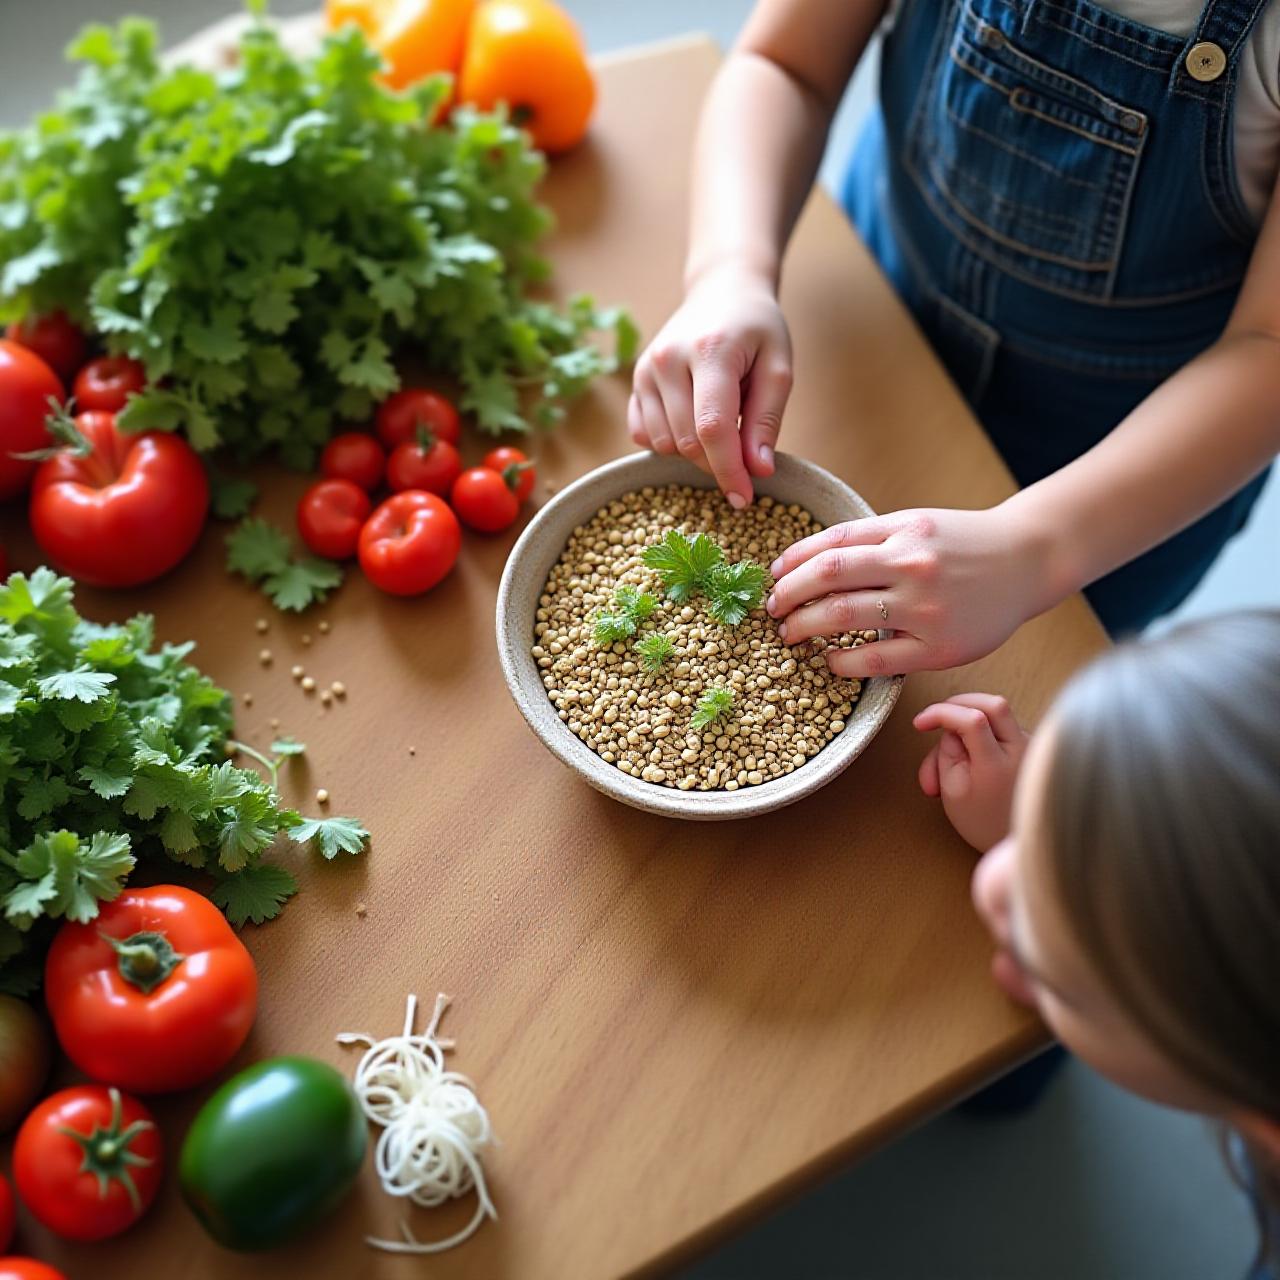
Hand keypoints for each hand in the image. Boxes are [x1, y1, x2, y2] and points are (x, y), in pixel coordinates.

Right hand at [628, 262, 792, 507]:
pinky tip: (691, 423)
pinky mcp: (635, 380)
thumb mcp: (778, 367)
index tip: (743, 498)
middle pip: (687, 442)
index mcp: (711, 351)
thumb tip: (758, 471)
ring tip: (720, 425)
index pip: (713, 428)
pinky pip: (643, 434)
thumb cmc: (757, 328)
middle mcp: (668, 360)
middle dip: (717, 463)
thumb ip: (767, 420)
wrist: (722, 290)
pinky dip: (667, 442)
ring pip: (663, 444)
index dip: (728, 470)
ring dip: (693, 452)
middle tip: (743, 457)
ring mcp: (646, 369)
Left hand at [766, 505, 1056, 678]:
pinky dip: (842, 661)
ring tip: (791, 633)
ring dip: (803, 626)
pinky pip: (875, 658)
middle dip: (787, 595)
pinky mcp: (938, 647)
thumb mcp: (918, 524)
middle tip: (773, 609)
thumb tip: (807, 561)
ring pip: (842, 616)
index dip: (791, 562)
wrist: (1028, 561)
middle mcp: (911, 564)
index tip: (774, 577)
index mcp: (902, 530)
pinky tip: (830, 660)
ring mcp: (924, 607)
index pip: (829, 545)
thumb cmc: (966, 544)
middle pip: (826, 577)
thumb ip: (870, 539)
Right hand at [914, 694, 1028, 851]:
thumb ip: (948, 753)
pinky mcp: (1030, 748)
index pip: (971, 720)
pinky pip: (1002, 726)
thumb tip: (950, 728)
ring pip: (997, 714)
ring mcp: (1030, 747)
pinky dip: (980, 731)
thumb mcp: (951, 791)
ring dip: (968, 720)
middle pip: (993, 703)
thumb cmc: (981, 821)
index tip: (920, 723)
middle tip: (938, 717)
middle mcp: (1021, 750)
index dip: (941, 713)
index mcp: (997, 765)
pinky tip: (967, 754)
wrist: (1017, 842)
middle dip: (959, 702)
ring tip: (948, 756)